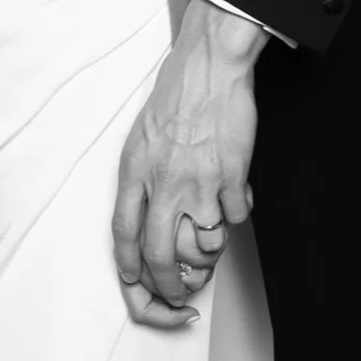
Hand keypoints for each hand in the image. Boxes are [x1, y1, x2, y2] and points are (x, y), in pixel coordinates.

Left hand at [113, 0, 264, 327]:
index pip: (123, 239)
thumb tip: (153, 222)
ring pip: (205, 246)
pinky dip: (237, 214)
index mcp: (134, 174)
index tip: (140, 288)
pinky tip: (235, 196)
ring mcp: (199, 183)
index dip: (132, 274)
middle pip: (160, 258)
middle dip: (170, 288)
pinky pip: (235, 218)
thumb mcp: (140, 139)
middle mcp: (163, 184)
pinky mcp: (231, 178)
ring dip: (211, 252)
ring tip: (214, 235)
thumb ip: (143, 182)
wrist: (209, 66)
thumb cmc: (176, 96)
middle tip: (182, 294)